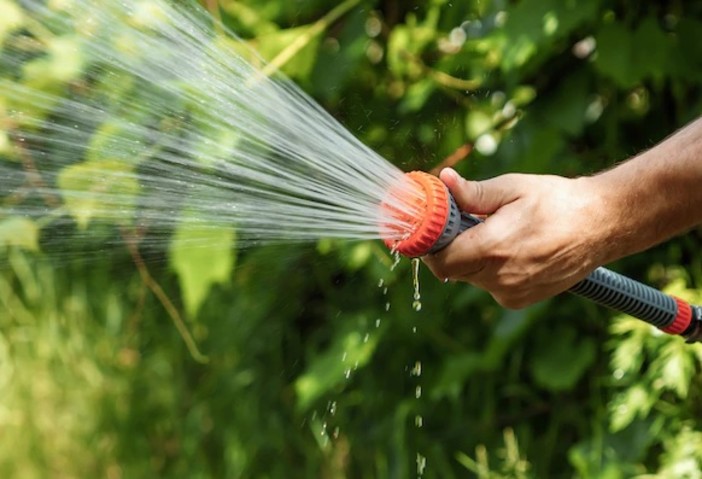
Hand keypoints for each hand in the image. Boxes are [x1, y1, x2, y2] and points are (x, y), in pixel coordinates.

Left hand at [422, 168, 610, 307]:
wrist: (600, 226)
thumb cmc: (556, 201)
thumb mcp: (512, 188)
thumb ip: (474, 192)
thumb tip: (445, 180)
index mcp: (493, 248)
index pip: (440, 260)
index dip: (431, 246)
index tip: (432, 231)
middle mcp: (499, 277)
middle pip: (452, 269)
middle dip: (451, 248)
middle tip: (466, 225)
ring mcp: (510, 292)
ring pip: (470, 278)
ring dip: (472, 259)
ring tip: (496, 235)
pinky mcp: (519, 300)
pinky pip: (489, 286)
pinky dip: (490, 271)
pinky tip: (511, 251)